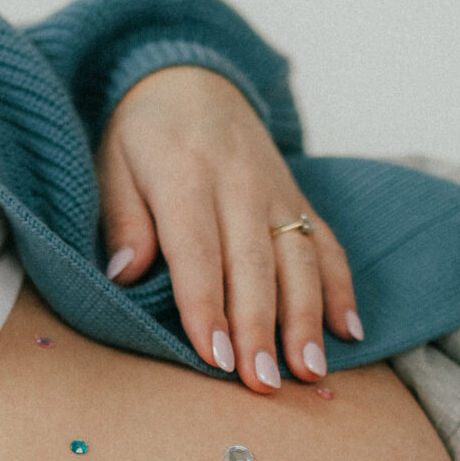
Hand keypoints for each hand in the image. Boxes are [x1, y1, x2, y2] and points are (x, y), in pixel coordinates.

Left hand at [95, 65, 361, 395]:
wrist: (188, 77)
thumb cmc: (142, 134)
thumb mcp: (111, 163)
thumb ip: (121, 218)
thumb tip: (122, 273)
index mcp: (186, 177)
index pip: (198, 253)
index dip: (207, 307)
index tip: (215, 356)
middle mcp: (240, 185)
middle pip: (254, 265)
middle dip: (261, 328)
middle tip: (263, 382)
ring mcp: (276, 192)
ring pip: (299, 259)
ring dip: (307, 318)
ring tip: (308, 369)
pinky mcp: (298, 198)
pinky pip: (326, 243)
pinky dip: (341, 287)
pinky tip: (348, 331)